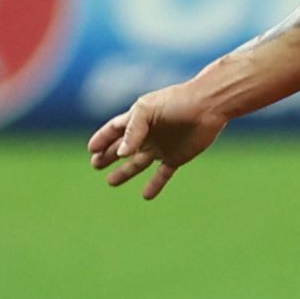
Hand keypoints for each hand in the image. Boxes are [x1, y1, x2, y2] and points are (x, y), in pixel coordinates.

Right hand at [86, 82, 225, 200]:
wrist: (208, 106)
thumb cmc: (176, 102)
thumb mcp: (148, 111)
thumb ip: (132, 132)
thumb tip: (121, 154)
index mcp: (138, 118)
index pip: (114, 130)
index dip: (102, 139)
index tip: (91, 149)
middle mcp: (148, 134)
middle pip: (123, 148)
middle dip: (109, 156)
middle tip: (95, 165)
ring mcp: (162, 146)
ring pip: (138, 163)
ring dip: (125, 172)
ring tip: (111, 182)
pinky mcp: (177, 157)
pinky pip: (163, 174)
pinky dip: (155, 185)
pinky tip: (146, 196)